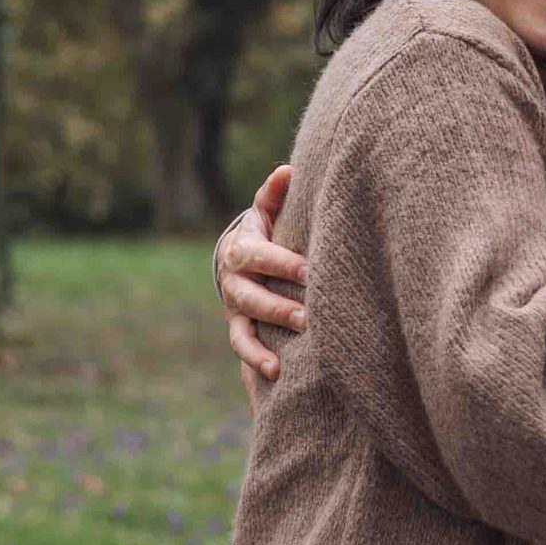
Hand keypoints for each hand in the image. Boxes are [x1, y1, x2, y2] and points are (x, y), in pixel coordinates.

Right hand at [218, 165, 306, 385]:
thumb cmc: (264, 233)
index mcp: (243, 249)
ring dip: (261, 345)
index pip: (262, 257)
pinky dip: (254, 361)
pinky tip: (274, 374)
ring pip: (245, 327)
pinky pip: (242, 347)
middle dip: (278, 308)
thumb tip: (288, 170)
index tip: (310, 271)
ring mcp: (234, 308)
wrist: (238, 259)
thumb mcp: (266, 213)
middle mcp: (234, 281)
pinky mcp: (239, 328)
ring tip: (281, 361)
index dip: (284, 263)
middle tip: (307, 318)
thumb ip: (274, 195)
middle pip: (253, 296)